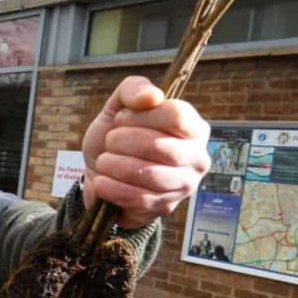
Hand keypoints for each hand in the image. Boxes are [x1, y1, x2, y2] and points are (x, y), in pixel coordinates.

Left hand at [81, 76, 209, 228]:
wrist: (100, 174)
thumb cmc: (116, 137)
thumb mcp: (118, 106)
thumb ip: (134, 89)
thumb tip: (153, 97)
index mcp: (193, 127)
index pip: (176, 116)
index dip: (141, 116)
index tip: (121, 119)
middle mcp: (197, 157)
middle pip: (162, 147)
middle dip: (123, 142)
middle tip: (110, 141)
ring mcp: (185, 186)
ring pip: (149, 175)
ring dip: (115, 165)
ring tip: (104, 161)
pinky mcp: (165, 207)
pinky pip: (138, 198)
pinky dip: (111, 188)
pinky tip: (102, 181)